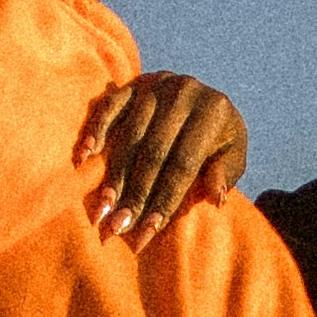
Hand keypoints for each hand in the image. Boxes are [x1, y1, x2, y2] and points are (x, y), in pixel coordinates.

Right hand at [77, 70, 249, 236]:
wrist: (207, 103)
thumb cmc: (219, 142)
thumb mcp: (233, 157)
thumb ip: (224, 175)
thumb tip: (217, 199)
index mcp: (213, 111)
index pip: (183, 163)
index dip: (164, 200)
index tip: (146, 233)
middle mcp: (185, 92)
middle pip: (154, 152)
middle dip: (135, 195)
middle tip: (117, 228)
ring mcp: (157, 84)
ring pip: (130, 136)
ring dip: (113, 176)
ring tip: (101, 210)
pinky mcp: (135, 83)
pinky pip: (110, 107)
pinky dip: (95, 132)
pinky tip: (84, 158)